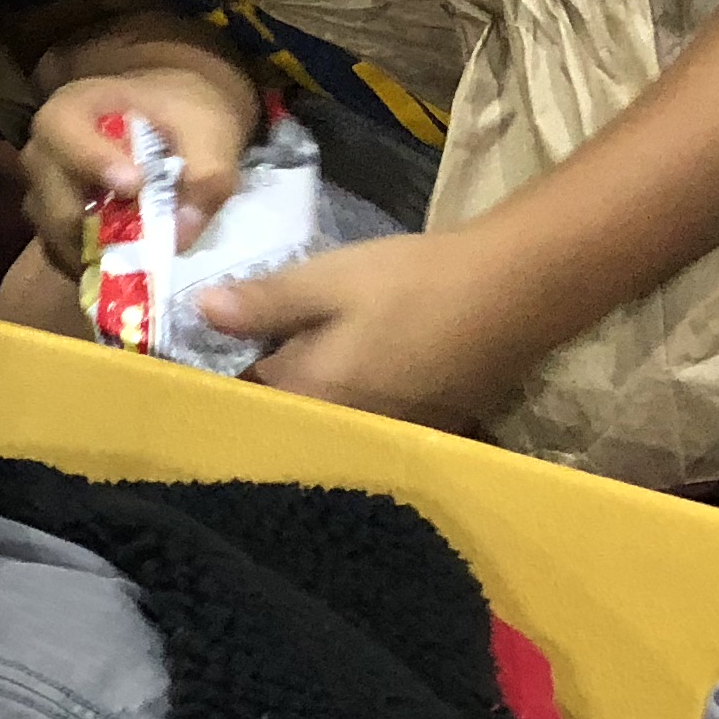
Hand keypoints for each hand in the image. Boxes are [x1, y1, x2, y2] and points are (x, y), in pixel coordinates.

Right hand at [20, 56, 263, 275]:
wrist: (176, 120)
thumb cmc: (184, 113)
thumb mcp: (208, 128)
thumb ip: (206, 173)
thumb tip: (182, 233)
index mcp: (70, 110)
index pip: (64, 135)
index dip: (93, 161)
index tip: (133, 185)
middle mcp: (43, 152)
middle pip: (53, 198)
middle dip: (97, 226)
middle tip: (146, 245)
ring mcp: (43, 192)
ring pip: (54, 233)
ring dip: (96, 252)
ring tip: (142, 261)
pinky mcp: (53, 224)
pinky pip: (62, 253)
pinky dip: (94, 266)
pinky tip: (129, 267)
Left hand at [196, 227, 556, 435]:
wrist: (517, 291)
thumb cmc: (413, 282)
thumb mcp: (326, 280)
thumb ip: (263, 303)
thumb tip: (201, 314)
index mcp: (310, 399)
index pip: (244, 407)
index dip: (222, 386)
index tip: (203, 367)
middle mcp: (344, 434)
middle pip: (285, 424)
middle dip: (264, 399)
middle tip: (250, 359)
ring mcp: (386, 439)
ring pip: (325, 428)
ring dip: (307, 406)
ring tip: (298, 366)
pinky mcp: (422, 433)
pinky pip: (364, 428)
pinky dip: (348, 408)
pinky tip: (351, 374)